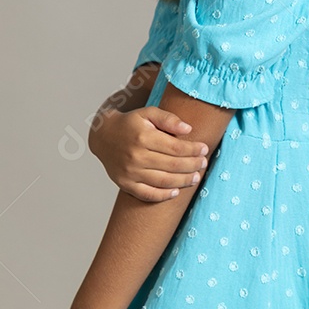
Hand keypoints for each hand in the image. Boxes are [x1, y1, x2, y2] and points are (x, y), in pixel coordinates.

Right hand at [88, 106, 209, 201]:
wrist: (103, 136)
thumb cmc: (130, 123)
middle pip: (172, 165)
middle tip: (203, 164)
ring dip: (183, 181)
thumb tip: (188, 129)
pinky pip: (147, 194)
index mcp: (143, 136)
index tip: (204, 149)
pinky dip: (163, 195)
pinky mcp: (125, 184)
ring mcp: (130, 172)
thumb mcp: (147, 113)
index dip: (193, 150)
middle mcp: (136, 156)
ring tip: (196, 178)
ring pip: (163, 181)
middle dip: (192, 165)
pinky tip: (176, 192)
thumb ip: (168, 119)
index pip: (176, 147)